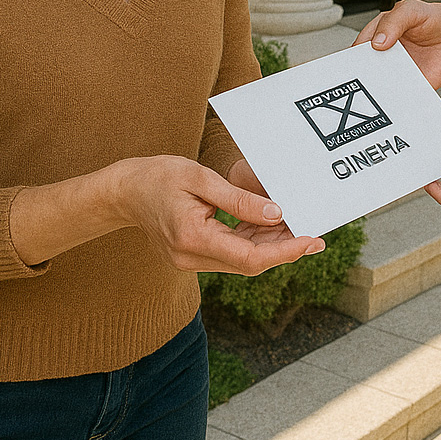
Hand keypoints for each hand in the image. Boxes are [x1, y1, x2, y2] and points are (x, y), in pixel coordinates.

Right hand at [109, 154, 323, 274]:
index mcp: (192, 237)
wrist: (125, 191)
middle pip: (249, 263)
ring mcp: (189, 261)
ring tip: (296, 225)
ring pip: (242, 261)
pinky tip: (269, 225)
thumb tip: (276, 214)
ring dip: (270, 245)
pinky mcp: (192, 257)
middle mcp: (190, 257)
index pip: (249, 257)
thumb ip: (238, 199)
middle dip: (284, 248)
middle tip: (315, 233)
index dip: (285, 252)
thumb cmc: (160, 176)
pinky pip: (230, 254)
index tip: (311, 241)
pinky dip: (252, 241)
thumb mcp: (200, 178)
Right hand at [356, 0, 440, 89]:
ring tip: (390, 79)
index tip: (359, 57)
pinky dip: (399, 98)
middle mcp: (383, 56)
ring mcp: (396, 72)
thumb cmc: (431, 20)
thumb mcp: (411, 10)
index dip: (354, 54)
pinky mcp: (411, 86)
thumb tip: (377, 41)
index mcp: (377, 36)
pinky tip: (403, 92)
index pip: (358, 48)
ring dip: (381, 88)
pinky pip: (401, 96)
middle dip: (364, 73)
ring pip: (381, 86)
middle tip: (373, 69)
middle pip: (365, 70)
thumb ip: (394, 21)